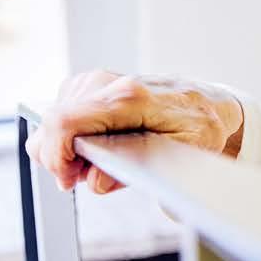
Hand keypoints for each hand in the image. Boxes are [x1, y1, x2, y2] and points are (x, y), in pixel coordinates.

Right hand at [25, 69, 243, 194]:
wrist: (208, 103)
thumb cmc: (199, 128)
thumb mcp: (180, 155)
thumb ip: (136, 169)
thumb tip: (94, 179)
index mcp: (130, 98)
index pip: (65, 122)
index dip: (56, 157)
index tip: (71, 180)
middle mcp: (108, 82)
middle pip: (52, 122)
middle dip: (59, 158)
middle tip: (87, 177)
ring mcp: (97, 80)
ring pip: (54, 120)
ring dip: (67, 149)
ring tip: (102, 161)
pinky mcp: (91, 84)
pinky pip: (63, 115)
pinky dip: (71, 137)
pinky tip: (99, 146)